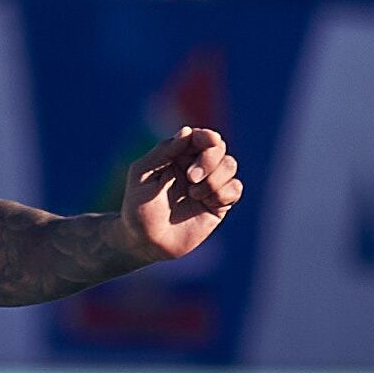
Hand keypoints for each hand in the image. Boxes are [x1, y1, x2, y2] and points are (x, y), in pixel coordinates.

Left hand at [120, 127, 242, 262]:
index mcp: (177, 156)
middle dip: (209, 159)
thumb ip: (163, 152)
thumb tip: (188, 130)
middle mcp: (196, 167)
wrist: (144, 241)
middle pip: (219, 148)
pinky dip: (224, 192)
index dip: (207, 136)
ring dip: (214, 178)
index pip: (200, 137)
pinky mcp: (218, 204)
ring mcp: (208, 185)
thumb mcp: (142, 174)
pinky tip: (207, 201)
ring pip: (230, 166)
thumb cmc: (138, 207)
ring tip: (193, 193)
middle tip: (191, 177)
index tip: (208, 140)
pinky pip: (235, 188)